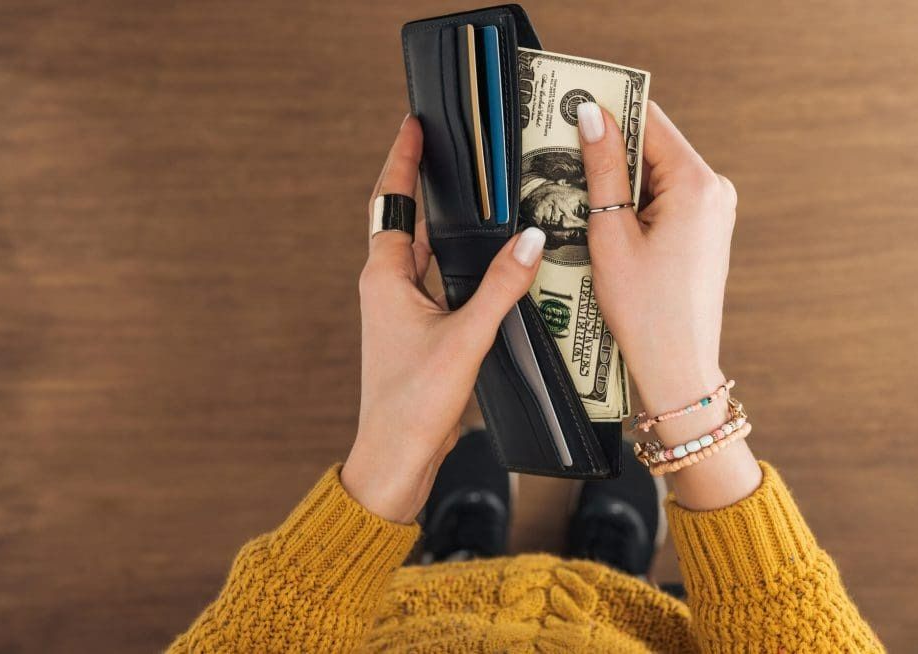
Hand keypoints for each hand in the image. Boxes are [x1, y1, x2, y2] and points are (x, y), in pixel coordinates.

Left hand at [341, 116, 545, 522]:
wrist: (394, 457)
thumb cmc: (415, 402)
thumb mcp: (466, 337)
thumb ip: (501, 286)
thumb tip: (533, 239)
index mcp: (385, 277)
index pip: (393, 200)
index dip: (403, 158)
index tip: (415, 123)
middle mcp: (386, 286)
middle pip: (405, 218)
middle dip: (424, 181)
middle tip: (452, 148)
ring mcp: (399, 308)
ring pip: (420, 250)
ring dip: (440, 221)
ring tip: (470, 191)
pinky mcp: (415, 329)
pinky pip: (433, 278)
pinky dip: (452, 259)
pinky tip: (480, 258)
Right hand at [576, 101, 760, 508]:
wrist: (676, 368)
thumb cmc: (645, 311)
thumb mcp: (611, 234)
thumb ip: (603, 169)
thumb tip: (591, 116)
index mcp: (697, 184)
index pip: (649, 120)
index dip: (608, 108)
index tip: (570, 103)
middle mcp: (713, 190)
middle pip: (653, 145)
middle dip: (608, 145)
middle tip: (559, 147)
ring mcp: (711, 211)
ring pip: (654, 173)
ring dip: (616, 176)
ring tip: (573, 186)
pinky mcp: (702, 231)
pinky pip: (662, 199)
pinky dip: (631, 201)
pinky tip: (598, 215)